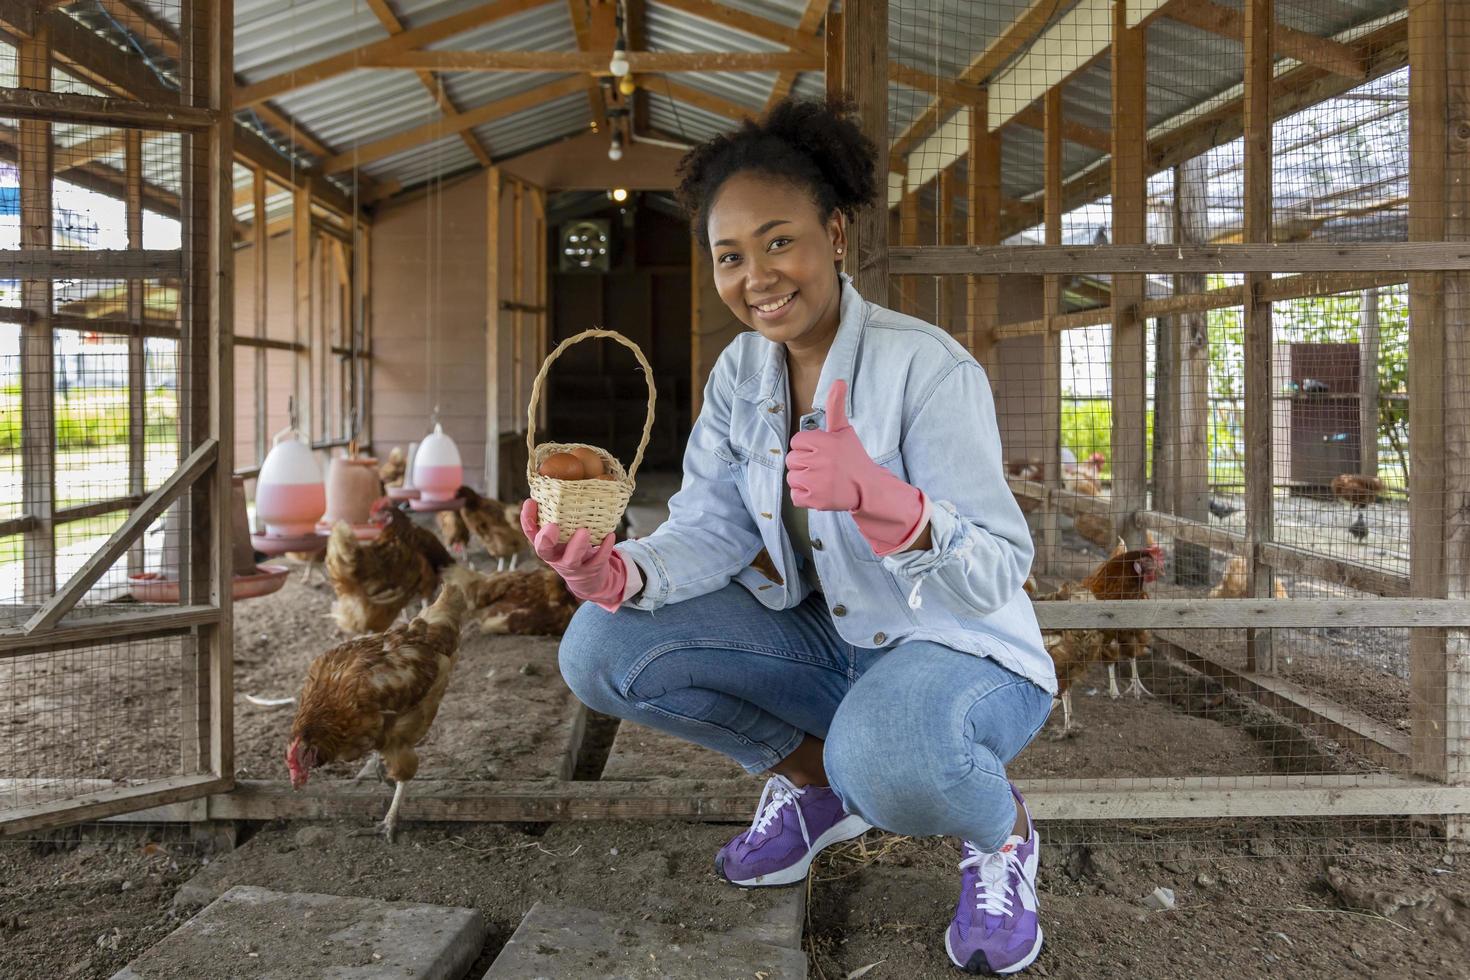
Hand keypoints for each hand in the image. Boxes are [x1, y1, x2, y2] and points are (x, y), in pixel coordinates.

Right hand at [520, 499, 628, 609]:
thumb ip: (561, 515)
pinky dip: (604, 548)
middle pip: (544, 550)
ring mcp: (572, 566)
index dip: (527, 518)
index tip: (530, 501)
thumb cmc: (572, 546)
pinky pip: (597, 561)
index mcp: (545, 543)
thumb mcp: (563, 534)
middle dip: (546, 539)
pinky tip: (610, 535)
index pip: (531, 532)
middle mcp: (554, 556)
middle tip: (552, 526)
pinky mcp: (589, 571)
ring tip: (584, 531)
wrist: (588, 577)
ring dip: (577, 546)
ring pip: (571, 559)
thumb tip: (563, 482)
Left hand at [785, 380, 929, 555]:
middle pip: (791, 460)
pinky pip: (795, 497)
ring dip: (804, 481)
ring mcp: (816, 481)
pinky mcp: (815, 500)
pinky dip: (805, 497)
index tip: (823, 454)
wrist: (867, 487)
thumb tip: (839, 380)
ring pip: (792, 478)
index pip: (796, 442)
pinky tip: (820, 492)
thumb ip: (835, 406)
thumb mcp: (844, 431)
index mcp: (823, 440)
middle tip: (824, 468)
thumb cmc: (852, 457)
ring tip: (822, 480)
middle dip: (804, 465)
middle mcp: (819, 460)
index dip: (808, 448)